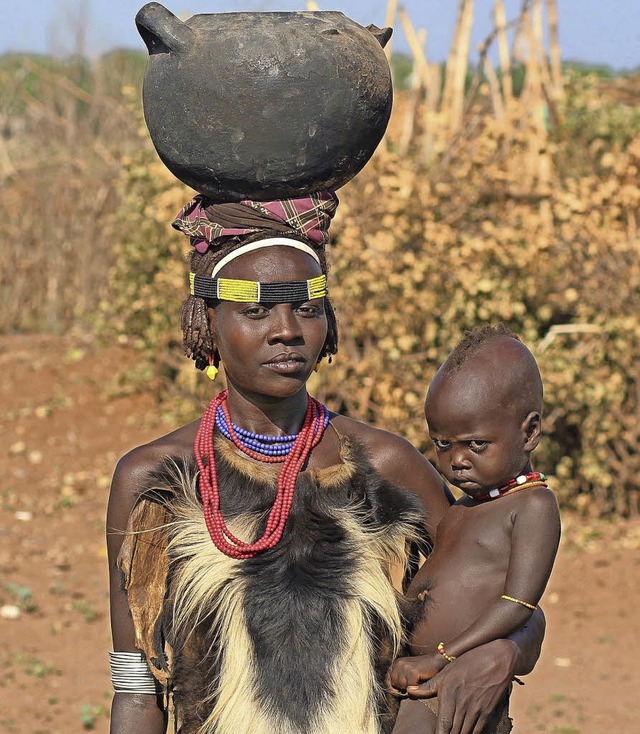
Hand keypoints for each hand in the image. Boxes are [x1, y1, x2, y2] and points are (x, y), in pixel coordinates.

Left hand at [387, 654, 443, 695]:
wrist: (437, 661)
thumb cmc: (424, 671)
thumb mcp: (409, 673)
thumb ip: (399, 680)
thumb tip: (392, 692)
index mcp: (396, 663)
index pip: (388, 681)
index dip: (394, 688)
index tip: (402, 690)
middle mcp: (398, 664)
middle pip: (395, 686)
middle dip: (403, 689)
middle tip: (414, 685)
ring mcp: (405, 667)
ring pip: (402, 688)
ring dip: (411, 689)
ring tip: (418, 682)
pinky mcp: (412, 672)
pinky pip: (410, 688)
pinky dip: (417, 689)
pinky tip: (422, 682)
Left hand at [400, 639, 517, 733]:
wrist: (497, 658)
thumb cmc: (468, 662)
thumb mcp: (446, 672)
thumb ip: (428, 686)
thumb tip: (410, 690)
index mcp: (449, 695)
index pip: (442, 726)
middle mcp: (462, 705)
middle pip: (454, 732)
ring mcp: (476, 710)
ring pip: (465, 733)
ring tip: (453, 733)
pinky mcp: (488, 713)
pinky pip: (478, 731)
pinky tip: (466, 733)